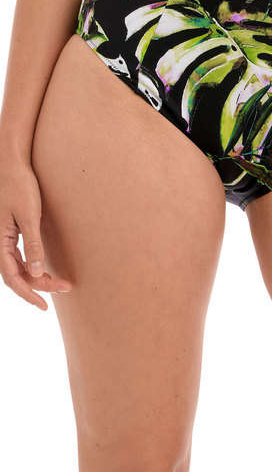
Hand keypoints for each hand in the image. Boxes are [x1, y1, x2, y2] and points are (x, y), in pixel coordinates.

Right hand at [0, 157, 71, 309]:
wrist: (13, 165)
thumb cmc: (19, 187)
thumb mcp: (29, 216)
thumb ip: (32, 244)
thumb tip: (38, 272)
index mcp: (0, 241)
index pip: (12, 277)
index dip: (28, 293)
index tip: (44, 305)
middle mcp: (0, 242)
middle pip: (18, 274)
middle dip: (39, 286)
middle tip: (64, 288)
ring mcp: (6, 238)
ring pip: (20, 266)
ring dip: (39, 277)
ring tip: (61, 283)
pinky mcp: (13, 232)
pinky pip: (22, 256)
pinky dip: (35, 266)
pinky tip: (47, 269)